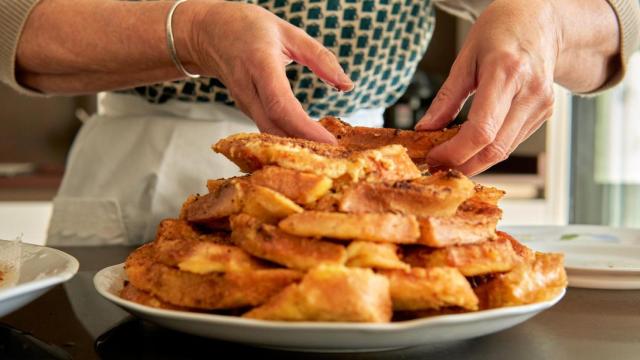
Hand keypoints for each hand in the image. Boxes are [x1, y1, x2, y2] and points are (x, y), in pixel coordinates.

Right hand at [183, 1, 352, 141]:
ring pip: (269, 132)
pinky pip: (266, 128)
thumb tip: (347, 85)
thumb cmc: (249, 27)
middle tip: (335, 154)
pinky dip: (287, 137)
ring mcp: (243, 102)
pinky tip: (308, 141)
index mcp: (259, 64)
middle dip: (304, 145)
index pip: (281, 105)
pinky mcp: (245, 109)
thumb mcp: (288, 32)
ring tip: (326, 151)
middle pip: (274, 127)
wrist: (208, 32)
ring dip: (296, 144)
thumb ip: (320, 57)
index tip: (329, 141)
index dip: (304, 128)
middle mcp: (247, 88)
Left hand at [416, 0, 618, 174]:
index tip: (434, 158)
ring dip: (474, 161)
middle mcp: (530, 92)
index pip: (482, 131)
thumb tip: (425, 129)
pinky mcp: (544, 114)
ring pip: (504, 151)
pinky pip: (512, 142)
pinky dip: (488, 149)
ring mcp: (541, 105)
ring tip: (449, 156)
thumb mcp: (466, 57)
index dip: (455, 152)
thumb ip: (446, 97)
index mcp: (507, 72)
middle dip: (463, 165)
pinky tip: (471, 144)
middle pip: (494, 149)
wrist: (542, 21)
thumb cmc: (502, 30)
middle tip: (438, 165)